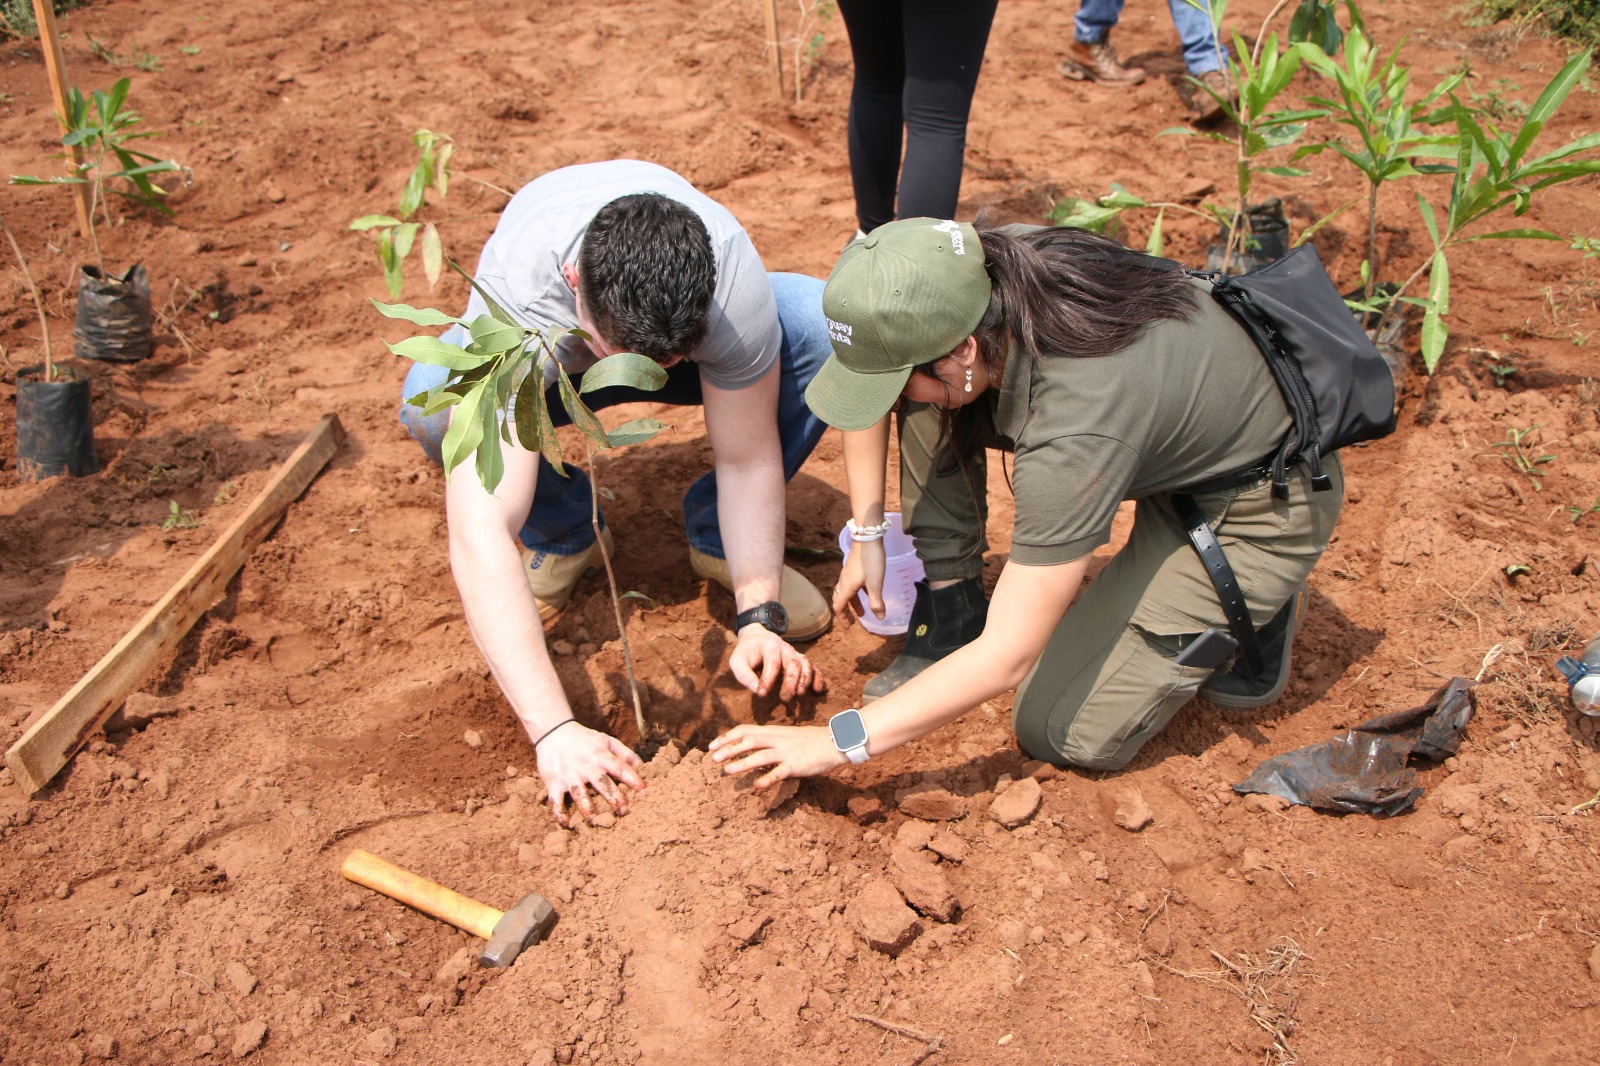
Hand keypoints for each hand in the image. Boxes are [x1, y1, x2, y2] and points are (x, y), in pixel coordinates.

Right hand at [534, 722, 645, 827]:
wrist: (552, 734)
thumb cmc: (585, 740)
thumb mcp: (606, 740)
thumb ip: (625, 754)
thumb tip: (643, 768)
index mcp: (600, 754)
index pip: (619, 767)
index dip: (632, 778)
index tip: (644, 791)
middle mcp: (584, 765)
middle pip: (601, 782)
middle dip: (613, 797)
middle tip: (624, 812)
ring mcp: (568, 775)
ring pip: (578, 793)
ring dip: (587, 808)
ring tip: (596, 820)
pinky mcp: (553, 783)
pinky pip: (556, 800)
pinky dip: (560, 813)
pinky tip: (568, 824)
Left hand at [709, 724, 846, 788]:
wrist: (834, 742)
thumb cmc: (809, 741)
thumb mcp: (786, 735)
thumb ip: (769, 739)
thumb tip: (749, 746)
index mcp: (773, 731)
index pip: (746, 730)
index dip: (727, 737)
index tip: (712, 745)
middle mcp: (777, 739)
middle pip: (749, 741)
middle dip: (729, 749)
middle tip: (713, 758)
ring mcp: (786, 752)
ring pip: (760, 756)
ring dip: (742, 763)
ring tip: (726, 771)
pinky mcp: (796, 765)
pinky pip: (779, 772)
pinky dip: (767, 779)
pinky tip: (756, 786)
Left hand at [728, 625, 827, 700]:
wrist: (757, 638)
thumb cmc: (746, 652)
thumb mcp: (737, 661)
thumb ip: (744, 675)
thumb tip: (756, 690)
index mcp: (769, 646)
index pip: (772, 662)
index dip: (768, 679)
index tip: (761, 694)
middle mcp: (786, 649)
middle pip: (794, 663)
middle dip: (790, 682)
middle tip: (784, 699)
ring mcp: (795, 654)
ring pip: (806, 665)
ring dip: (805, 681)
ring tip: (799, 694)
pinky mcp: (800, 661)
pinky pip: (814, 668)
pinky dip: (818, 678)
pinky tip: (817, 691)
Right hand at [834, 538, 885, 624]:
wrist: (867, 537)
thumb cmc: (870, 561)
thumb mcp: (875, 584)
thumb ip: (877, 602)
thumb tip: (880, 618)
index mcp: (847, 587)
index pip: (839, 606)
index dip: (842, 619)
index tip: (848, 628)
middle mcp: (844, 581)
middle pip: (841, 600)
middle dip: (846, 613)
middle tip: (853, 622)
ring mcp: (848, 573)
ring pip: (847, 592)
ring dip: (853, 603)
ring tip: (863, 612)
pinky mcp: (854, 567)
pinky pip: (853, 585)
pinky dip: (857, 593)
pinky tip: (867, 593)